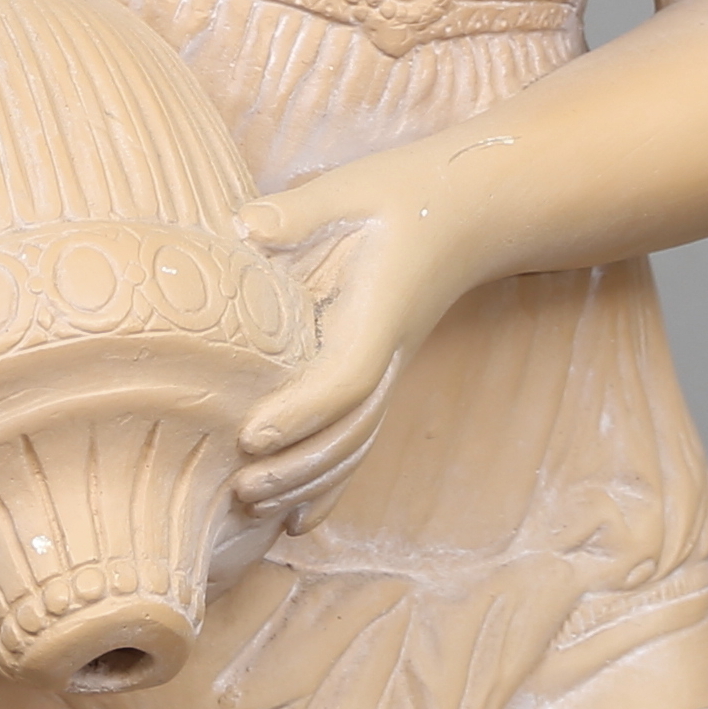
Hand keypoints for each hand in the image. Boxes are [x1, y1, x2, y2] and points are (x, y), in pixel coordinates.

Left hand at [230, 153, 469, 528]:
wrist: (468, 206)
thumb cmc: (403, 193)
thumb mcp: (351, 189)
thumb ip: (299, 212)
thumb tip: (242, 228)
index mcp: (381, 308)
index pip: (347, 377)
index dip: (301, 413)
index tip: (249, 434)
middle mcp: (390, 349)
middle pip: (353, 428)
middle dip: (298, 467)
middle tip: (240, 488)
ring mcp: (390, 364)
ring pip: (358, 441)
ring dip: (310, 481)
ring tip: (253, 507)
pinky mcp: (381, 369)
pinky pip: (359, 435)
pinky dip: (330, 480)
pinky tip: (298, 519)